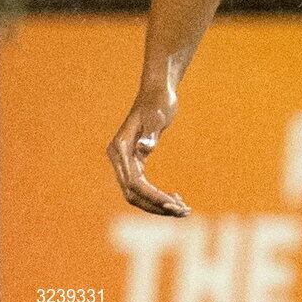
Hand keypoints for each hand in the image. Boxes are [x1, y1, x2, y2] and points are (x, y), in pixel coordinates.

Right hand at [107, 87, 190, 216]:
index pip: (134, 182)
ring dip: (158, 204)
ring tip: (183, 210)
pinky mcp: (135, 161)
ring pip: (137, 193)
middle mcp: (118, 157)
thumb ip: (151, 133)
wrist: (157, 90)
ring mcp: (125, 160)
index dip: (152, 196)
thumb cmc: (159, 100)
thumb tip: (144, 148)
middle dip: (157, 206)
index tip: (173, 204)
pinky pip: (142, 186)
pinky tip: (175, 198)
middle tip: (183, 212)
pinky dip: (157, 195)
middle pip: (133, 194)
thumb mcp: (159, 115)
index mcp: (121, 148)